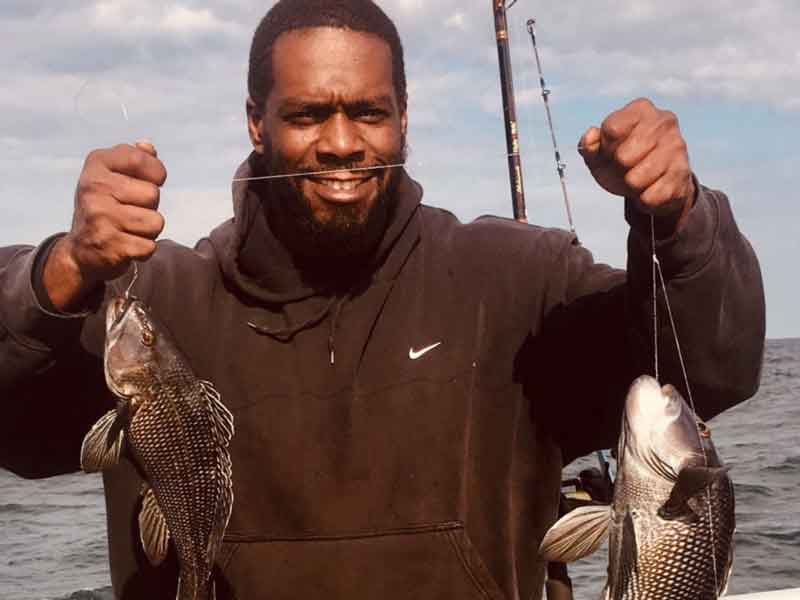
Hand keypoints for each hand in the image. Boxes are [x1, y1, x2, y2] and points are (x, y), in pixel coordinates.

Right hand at [43, 141, 166, 309]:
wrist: (79, 250)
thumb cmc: (105, 206)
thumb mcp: (112, 175)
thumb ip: (134, 158)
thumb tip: (147, 146)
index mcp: (97, 163)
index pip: (142, 160)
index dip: (156, 173)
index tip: (146, 181)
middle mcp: (93, 187)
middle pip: (153, 194)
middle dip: (150, 206)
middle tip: (129, 211)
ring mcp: (99, 216)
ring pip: (155, 222)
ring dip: (148, 230)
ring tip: (128, 229)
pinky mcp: (109, 245)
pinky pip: (149, 246)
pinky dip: (143, 249)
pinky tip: (125, 245)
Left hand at [579, 98, 694, 223]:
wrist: (653, 183)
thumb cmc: (622, 161)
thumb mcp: (599, 152)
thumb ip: (588, 144)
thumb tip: (590, 137)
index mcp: (641, 109)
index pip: (612, 129)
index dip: (605, 147)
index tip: (610, 150)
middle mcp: (663, 122)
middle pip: (623, 157)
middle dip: (618, 168)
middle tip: (625, 166)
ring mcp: (676, 147)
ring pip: (636, 179)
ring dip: (631, 184)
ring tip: (637, 177)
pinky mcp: (682, 173)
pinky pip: (650, 196)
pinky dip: (644, 198)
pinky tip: (650, 188)